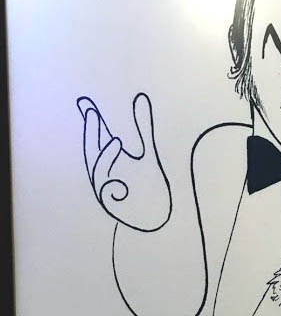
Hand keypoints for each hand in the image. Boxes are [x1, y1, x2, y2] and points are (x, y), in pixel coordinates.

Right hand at [77, 93, 171, 231]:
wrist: (158, 215)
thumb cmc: (150, 185)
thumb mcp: (149, 153)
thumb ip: (143, 128)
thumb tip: (141, 99)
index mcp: (111, 160)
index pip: (99, 138)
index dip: (93, 122)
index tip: (86, 103)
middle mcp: (105, 174)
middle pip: (93, 152)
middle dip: (91, 133)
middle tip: (91, 113)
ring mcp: (107, 190)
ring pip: (99, 172)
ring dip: (104, 157)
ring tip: (114, 140)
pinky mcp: (114, 207)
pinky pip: (109, 195)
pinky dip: (114, 189)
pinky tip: (122, 185)